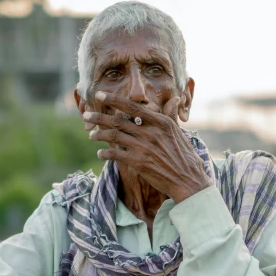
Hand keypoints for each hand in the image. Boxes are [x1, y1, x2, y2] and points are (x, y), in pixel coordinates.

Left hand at [82, 91, 212, 202]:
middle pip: (118, 120)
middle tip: (86, 115)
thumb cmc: (185, 156)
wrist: (188, 180)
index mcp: (160, 122)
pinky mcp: (139, 163)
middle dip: (99, 117)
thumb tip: (174, 99)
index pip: (132, 106)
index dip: (114, 100)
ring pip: (114, 136)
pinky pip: (116, 155)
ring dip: (99, 135)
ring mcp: (144, 148)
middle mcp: (150, 133)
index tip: (101, 95)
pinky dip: (106, 153)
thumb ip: (171, 115)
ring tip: (91, 135)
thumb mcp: (178, 132)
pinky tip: (100, 154)